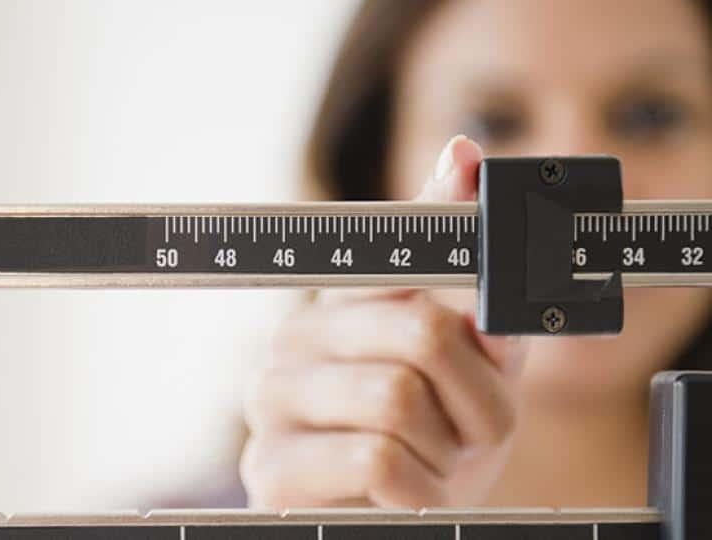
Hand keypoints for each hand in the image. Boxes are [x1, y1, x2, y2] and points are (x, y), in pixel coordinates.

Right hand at [241, 135, 528, 508]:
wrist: (396, 522)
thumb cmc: (434, 437)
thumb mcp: (471, 361)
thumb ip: (471, 276)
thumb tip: (464, 156)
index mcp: (336, 306)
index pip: (389, 249)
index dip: (448, 236)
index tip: (480, 207)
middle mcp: (292, 341)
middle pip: (420, 331)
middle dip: (475, 396)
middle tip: (470, 430)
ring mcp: (271, 403)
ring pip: (398, 398)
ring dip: (448, 449)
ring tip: (433, 462)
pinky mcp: (268, 469)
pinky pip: (375, 459)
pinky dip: (419, 488)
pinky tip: (407, 495)